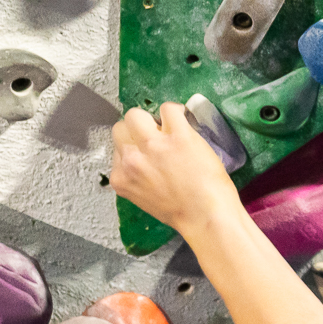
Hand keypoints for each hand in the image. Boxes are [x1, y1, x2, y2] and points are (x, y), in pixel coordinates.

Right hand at [109, 104, 242, 235]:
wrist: (205, 215)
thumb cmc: (181, 212)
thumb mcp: (144, 198)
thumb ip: (137, 176)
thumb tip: (143, 158)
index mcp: (121, 178)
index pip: (117, 149)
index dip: (133, 147)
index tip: (145, 151)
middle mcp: (131, 160)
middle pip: (120, 128)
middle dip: (136, 130)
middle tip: (154, 137)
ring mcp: (152, 145)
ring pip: (136, 114)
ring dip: (150, 119)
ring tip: (167, 129)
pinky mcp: (176, 135)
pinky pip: (167, 108)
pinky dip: (176, 112)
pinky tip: (183, 123)